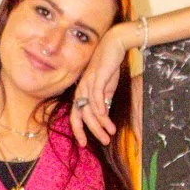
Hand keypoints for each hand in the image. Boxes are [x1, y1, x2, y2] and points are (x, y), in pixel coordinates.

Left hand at [70, 24, 134, 147]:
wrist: (113, 45)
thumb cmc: (109, 65)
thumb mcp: (106, 87)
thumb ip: (104, 100)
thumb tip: (104, 115)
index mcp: (82, 93)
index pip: (75, 115)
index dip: (78, 130)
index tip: (84, 144)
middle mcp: (82, 89)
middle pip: (83, 116)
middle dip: (93, 131)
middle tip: (104, 141)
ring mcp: (88, 83)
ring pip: (91, 109)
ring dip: (101, 123)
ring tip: (111, 132)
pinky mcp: (96, 77)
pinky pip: (96, 96)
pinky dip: (99, 107)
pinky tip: (105, 116)